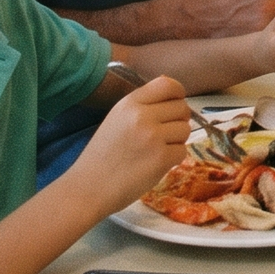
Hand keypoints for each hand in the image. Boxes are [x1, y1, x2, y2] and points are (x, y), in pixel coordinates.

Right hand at [65, 73, 189, 208]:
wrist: (88, 188)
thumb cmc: (102, 155)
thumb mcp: (117, 119)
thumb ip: (142, 105)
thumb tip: (173, 92)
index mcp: (129, 103)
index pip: (168, 85)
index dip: (178, 94)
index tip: (175, 104)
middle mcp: (142, 116)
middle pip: (182, 108)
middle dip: (178, 121)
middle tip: (165, 134)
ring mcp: (153, 137)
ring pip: (186, 130)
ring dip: (177, 141)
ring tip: (157, 150)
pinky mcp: (161, 158)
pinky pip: (182, 151)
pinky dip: (174, 159)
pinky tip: (156, 163)